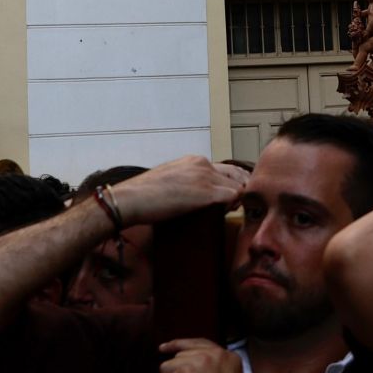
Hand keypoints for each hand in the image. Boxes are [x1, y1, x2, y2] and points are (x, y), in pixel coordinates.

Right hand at [110, 157, 247, 228]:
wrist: (131, 199)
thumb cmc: (145, 194)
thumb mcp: (169, 179)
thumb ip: (186, 181)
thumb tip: (193, 194)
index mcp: (194, 160)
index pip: (225, 168)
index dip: (232, 182)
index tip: (232, 196)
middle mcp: (203, 164)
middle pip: (237, 174)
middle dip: (241, 188)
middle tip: (237, 204)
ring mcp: (206, 177)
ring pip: (238, 186)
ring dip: (237, 199)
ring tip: (230, 210)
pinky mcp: (206, 193)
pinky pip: (234, 196)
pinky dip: (234, 204)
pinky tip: (228, 212)